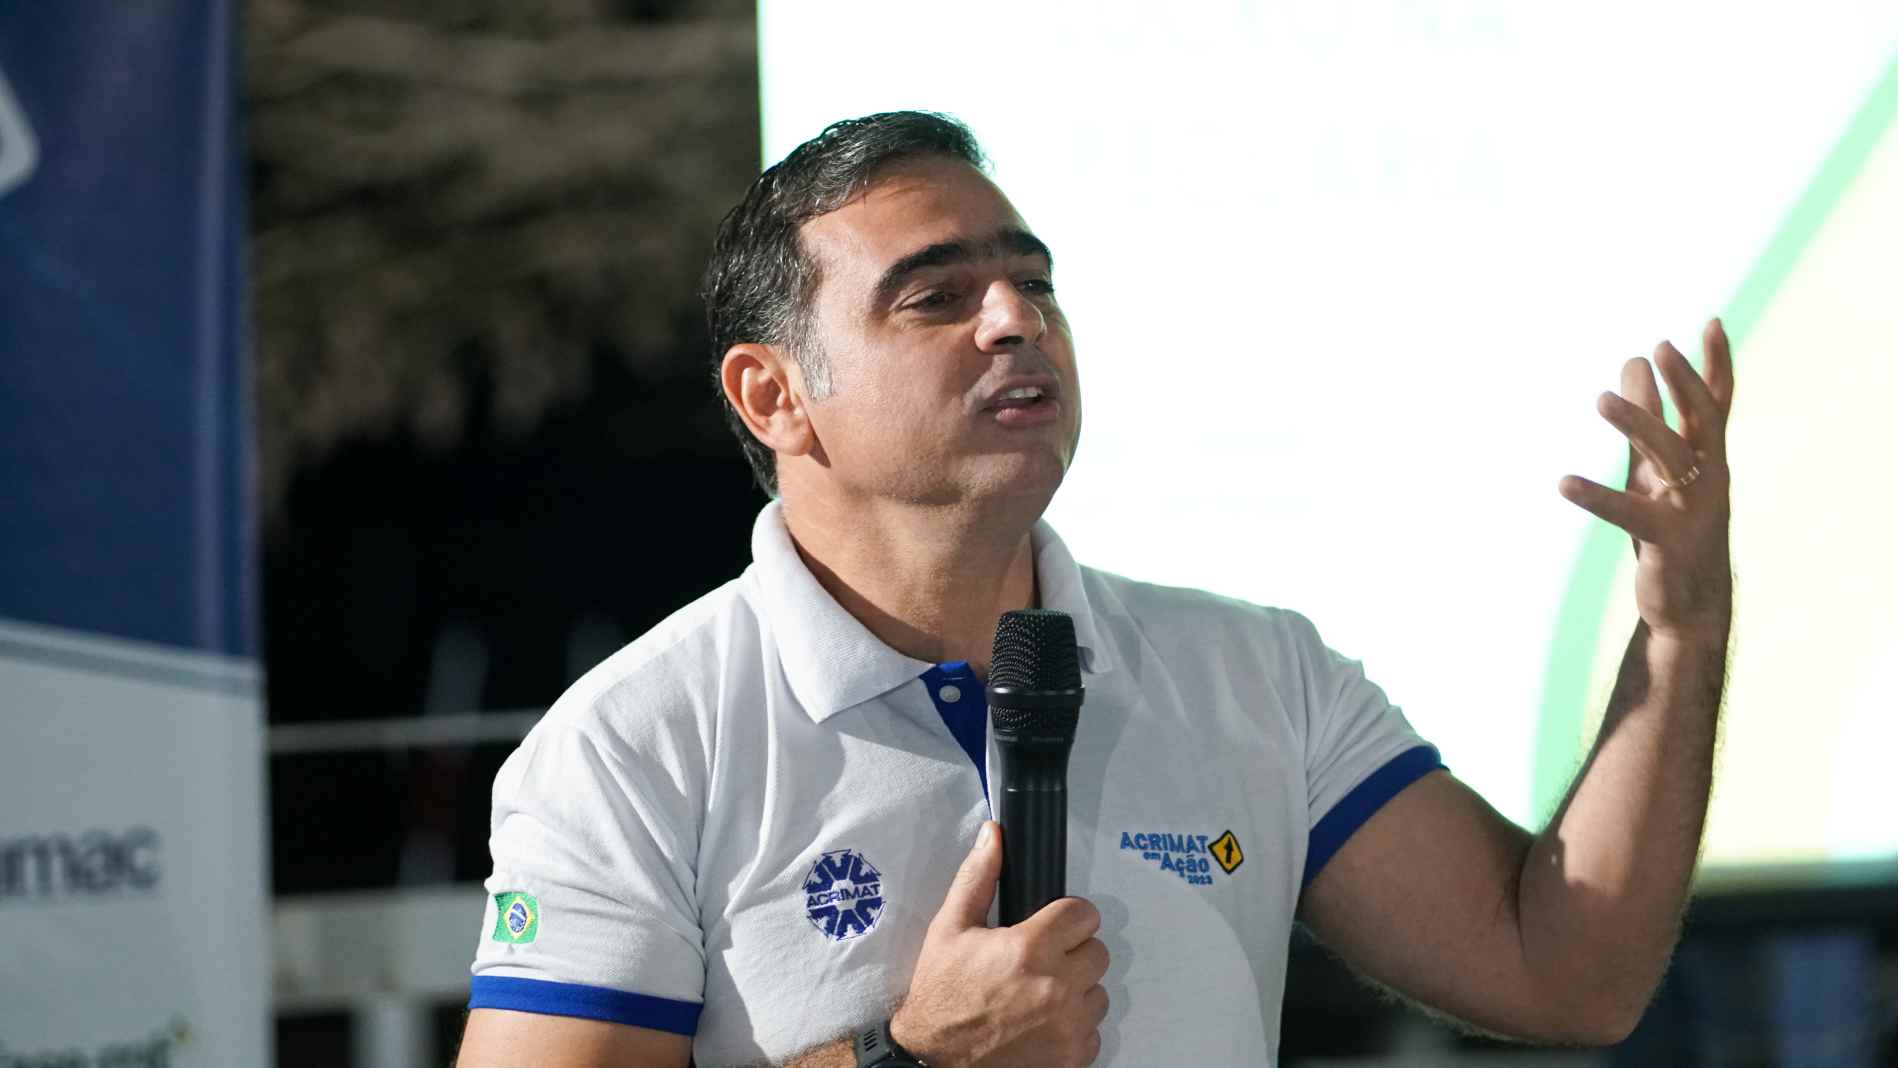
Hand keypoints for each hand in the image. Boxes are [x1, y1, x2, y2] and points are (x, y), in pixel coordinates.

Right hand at [891, 821, 1108, 1067]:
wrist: (934, 1060)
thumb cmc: (941, 995)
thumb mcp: (949, 929)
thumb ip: (978, 878)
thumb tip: (993, 836)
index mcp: (1030, 949)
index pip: (1084, 914)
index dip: (1066, 916)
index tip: (1051, 926)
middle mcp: (1056, 988)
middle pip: (1098, 951)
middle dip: (1072, 953)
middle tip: (1039, 963)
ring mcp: (1068, 1027)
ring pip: (1098, 992)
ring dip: (1076, 991)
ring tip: (1038, 996)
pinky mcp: (1072, 1058)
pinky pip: (1093, 1031)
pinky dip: (1073, 1028)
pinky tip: (1041, 1024)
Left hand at [1558, 318, 1735, 642]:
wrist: (1691, 603)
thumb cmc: (1671, 524)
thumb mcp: (1654, 466)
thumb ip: (1648, 415)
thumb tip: (1634, 359)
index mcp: (1708, 458)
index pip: (1717, 403)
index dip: (1716, 364)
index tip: (1710, 323)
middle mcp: (1708, 478)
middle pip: (1703, 421)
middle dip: (1685, 384)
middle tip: (1660, 349)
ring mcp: (1691, 509)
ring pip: (1670, 456)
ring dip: (1638, 424)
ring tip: (1602, 398)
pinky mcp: (1665, 540)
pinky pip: (1628, 513)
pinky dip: (1595, 496)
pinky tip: (1563, 482)